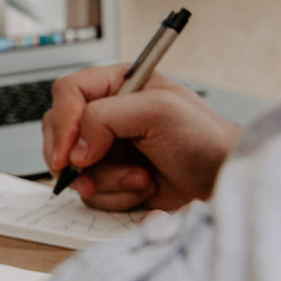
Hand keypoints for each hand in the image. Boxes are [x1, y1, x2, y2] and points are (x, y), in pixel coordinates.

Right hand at [41, 64, 238, 210]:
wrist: (223, 181)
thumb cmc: (203, 138)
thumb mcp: (158, 111)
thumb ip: (106, 118)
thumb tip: (76, 148)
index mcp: (115, 84)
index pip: (68, 92)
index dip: (64, 121)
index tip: (71, 152)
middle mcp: (105, 115)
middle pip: (58, 130)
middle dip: (74, 157)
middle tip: (88, 174)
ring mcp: (104, 148)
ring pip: (71, 166)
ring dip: (103, 180)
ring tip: (140, 179)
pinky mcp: (109, 177)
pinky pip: (89, 191)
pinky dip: (114, 196)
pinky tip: (141, 189)